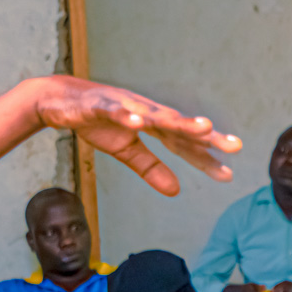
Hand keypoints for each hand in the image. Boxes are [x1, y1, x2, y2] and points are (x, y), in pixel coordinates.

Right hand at [29, 75, 241, 194]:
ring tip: (203, 129)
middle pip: (180, 125)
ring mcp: (125, 105)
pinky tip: (139, 123)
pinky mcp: (100, 103)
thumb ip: (151, 168)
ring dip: (179, 121)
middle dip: (207, 136)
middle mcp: (145, 110)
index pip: (183, 143)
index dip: (205, 157)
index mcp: (153, 123)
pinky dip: (127, 115)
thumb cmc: (96, 121)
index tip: (227, 174)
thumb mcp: (125, 150)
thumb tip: (176, 191)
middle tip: (234, 146)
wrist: (57, 100)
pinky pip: (115, 110)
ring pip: (156, 114)